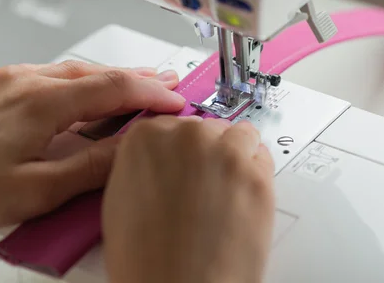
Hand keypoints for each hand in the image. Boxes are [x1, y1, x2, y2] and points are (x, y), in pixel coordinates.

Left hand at [0, 61, 184, 233]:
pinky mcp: (3, 86)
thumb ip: (91, 166)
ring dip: (113, 79)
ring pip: (78, 71)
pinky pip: (56, 75)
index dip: (152, 93)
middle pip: (98, 72)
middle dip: (139, 78)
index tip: (178, 102)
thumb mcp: (37, 189)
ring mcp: (13, 79)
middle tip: (171, 83)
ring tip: (142, 85)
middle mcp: (28, 80)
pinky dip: (86, 83)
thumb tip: (132, 147)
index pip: (114, 86)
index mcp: (41, 102)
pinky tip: (94, 93)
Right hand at [103, 116, 274, 282]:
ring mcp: (224, 152)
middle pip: (207, 128)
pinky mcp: (257, 174)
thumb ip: (143, 165)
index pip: (173, 125)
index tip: (185, 164)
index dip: (180, 150)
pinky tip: (242, 198)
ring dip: (235, 155)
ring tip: (227, 188)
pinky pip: (262, 158)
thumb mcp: (121, 199)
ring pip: (240, 135)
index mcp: (146, 137)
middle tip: (204, 186)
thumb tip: (162, 159)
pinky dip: (256, 173)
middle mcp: (186, 136)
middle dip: (207, 152)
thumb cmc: (145, 258)